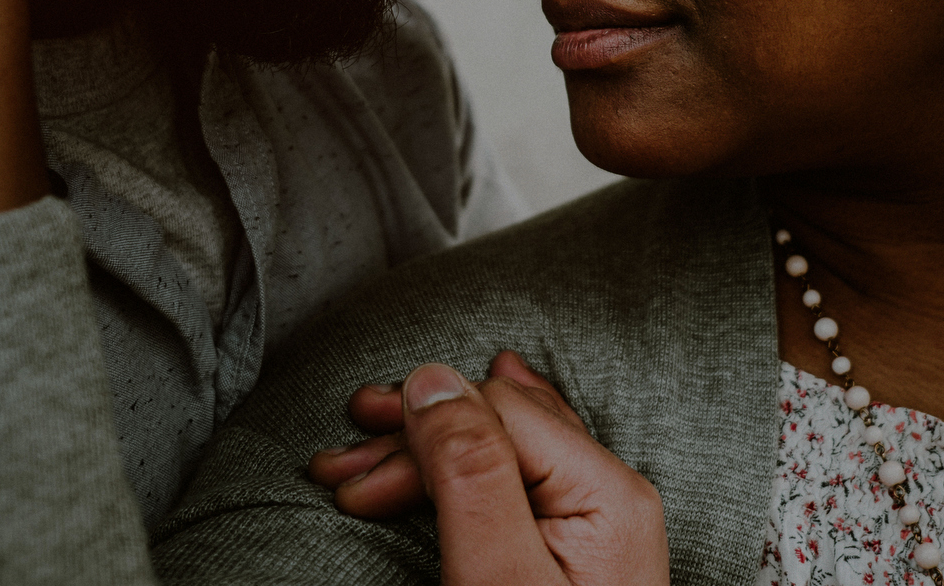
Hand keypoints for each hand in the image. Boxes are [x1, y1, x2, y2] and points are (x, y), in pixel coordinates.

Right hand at [312, 352, 668, 585]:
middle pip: (496, 426)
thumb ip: (470, 471)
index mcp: (605, 491)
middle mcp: (608, 493)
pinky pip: (514, 477)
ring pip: (499, 450)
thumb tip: (433, 379)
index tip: (352, 458)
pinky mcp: (573, 548)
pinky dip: (458, 466)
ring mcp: (595, 521)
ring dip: (423, 455)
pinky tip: (461, 424)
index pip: (499, 411)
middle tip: (335, 467)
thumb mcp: (496, 576)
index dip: (419, 424)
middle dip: (411, 440)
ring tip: (356, 475)